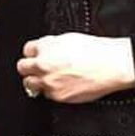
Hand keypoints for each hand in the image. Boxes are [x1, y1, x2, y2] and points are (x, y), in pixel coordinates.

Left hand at [17, 33, 134, 103]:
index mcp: (45, 47)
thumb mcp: (68, 39)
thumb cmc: (96, 51)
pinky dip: (51, 91)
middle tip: (37, 68)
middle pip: (22, 68)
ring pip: (30, 84)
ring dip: (37, 81)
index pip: (27, 50)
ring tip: (48, 78)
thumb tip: (44, 49)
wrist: (111, 66)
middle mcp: (43, 65)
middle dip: (29, 67)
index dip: (33, 53)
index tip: (37, 55)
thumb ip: (51, 45)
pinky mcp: (58, 96)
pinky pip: (46, 95)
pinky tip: (62, 85)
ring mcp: (49, 82)